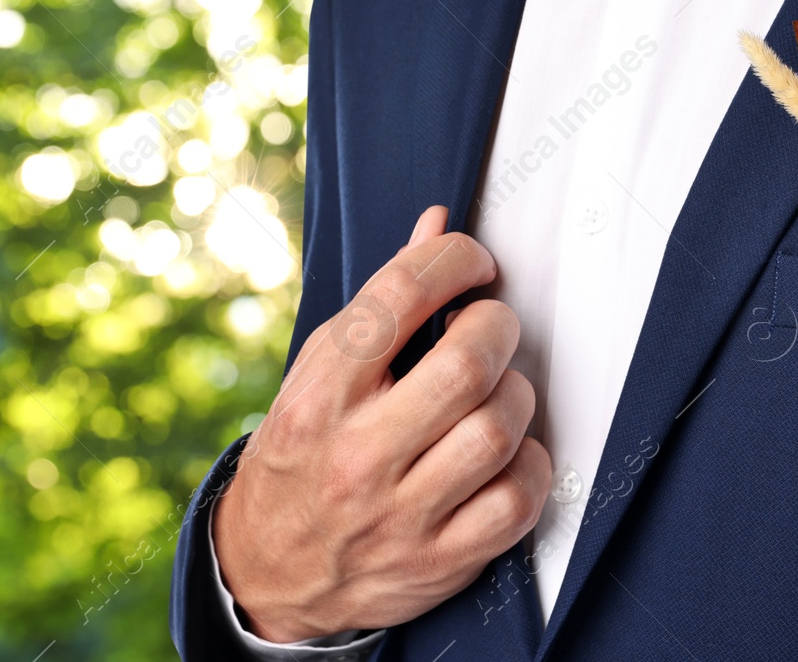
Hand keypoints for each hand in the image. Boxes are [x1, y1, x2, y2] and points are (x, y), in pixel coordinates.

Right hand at [212, 206, 551, 641]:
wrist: (267, 573)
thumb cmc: (305, 453)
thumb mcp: (319, 372)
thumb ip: (382, 302)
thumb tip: (437, 224)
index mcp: (320, 394)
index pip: (401, 294)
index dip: (454, 259)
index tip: (472, 263)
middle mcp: (357, 455)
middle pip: (467, 364)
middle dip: (496, 326)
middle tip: (490, 327)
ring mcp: (401, 514)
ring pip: (499, 429)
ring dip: (516, 395)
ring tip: (496, 391)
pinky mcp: (439, 562)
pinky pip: (518, 499)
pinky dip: (529, 465)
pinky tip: (507, 452)